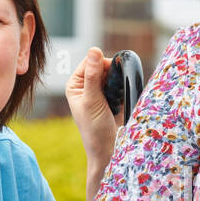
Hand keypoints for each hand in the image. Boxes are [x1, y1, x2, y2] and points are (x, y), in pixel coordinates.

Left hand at [66, 47, 122, 167]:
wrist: (108, 150)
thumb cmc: (95, 129)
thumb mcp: (93, 100)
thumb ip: (93, 75)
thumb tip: (94, 49)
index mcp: (75, 84)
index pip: (90, 62)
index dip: (102, 64)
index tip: (113, 73)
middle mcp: (86, 86)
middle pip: (103, 67)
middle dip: (113, 75)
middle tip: (115, 91)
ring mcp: (101, 92)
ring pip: (114, 76)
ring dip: (119, 83)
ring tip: (117, 99)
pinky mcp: (113, 99)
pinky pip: (121, 85)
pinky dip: (124, 90)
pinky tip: (122, 101)